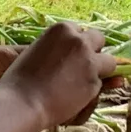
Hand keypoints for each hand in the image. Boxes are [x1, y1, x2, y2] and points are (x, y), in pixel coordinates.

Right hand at [0, 22, 116, 129]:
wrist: (24, 102)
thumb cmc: (21, 78)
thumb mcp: (37, 52)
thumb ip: (58, 48)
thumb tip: (73, 55)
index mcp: (62, 29)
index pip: (80, 31)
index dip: (76, 44)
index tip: (69, 55)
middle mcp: (80, 41)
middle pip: (99, 39)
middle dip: (94, 50)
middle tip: (81, 65)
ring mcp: (90, 61)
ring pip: (109, 62)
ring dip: (100, 69)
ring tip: (82, 82)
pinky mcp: (95, 82)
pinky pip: (101, 83)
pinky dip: (93, 89)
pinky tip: (76, 96)